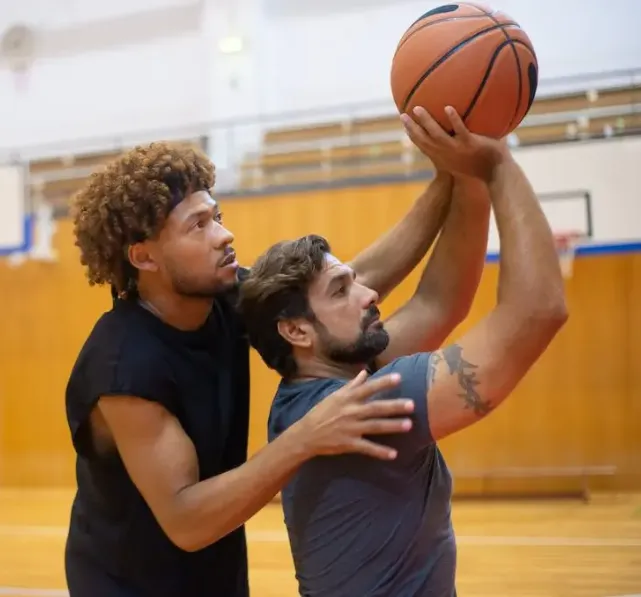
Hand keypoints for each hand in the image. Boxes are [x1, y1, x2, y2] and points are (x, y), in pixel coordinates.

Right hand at [294, 370, 414, 460]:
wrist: (306, 434)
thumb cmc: (321, 412)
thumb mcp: (335, 396)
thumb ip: (352, 385)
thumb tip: (365, 372)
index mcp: (347, 399)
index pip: (368, 388)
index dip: (383, 383)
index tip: (399, 378)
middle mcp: (350, 412)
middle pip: (375, 408)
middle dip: (394, 406)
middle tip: (412, 404)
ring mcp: (350, 429)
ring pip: (375, 426)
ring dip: (392, 426)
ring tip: (409, 425)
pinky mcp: (349, 444)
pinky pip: (367, 448)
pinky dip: (380, 452)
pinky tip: (394, 454)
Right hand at [401, 106, 508, 181]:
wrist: (496, 174)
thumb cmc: (482, 166)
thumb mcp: (464, 161)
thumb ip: (459, 148)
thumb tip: (460, 132)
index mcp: (443, 158)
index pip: (424, 146)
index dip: (413, 136)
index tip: (405, 126)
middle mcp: (446, 154)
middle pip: (424, 140)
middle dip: (412, 128)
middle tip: (403, 115)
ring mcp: (457, 149)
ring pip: (437, 134)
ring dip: (426, 121)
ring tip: (418, 109)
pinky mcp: (469, 144)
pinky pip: (460, 130)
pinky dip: (454, 120)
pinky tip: (448, 108)